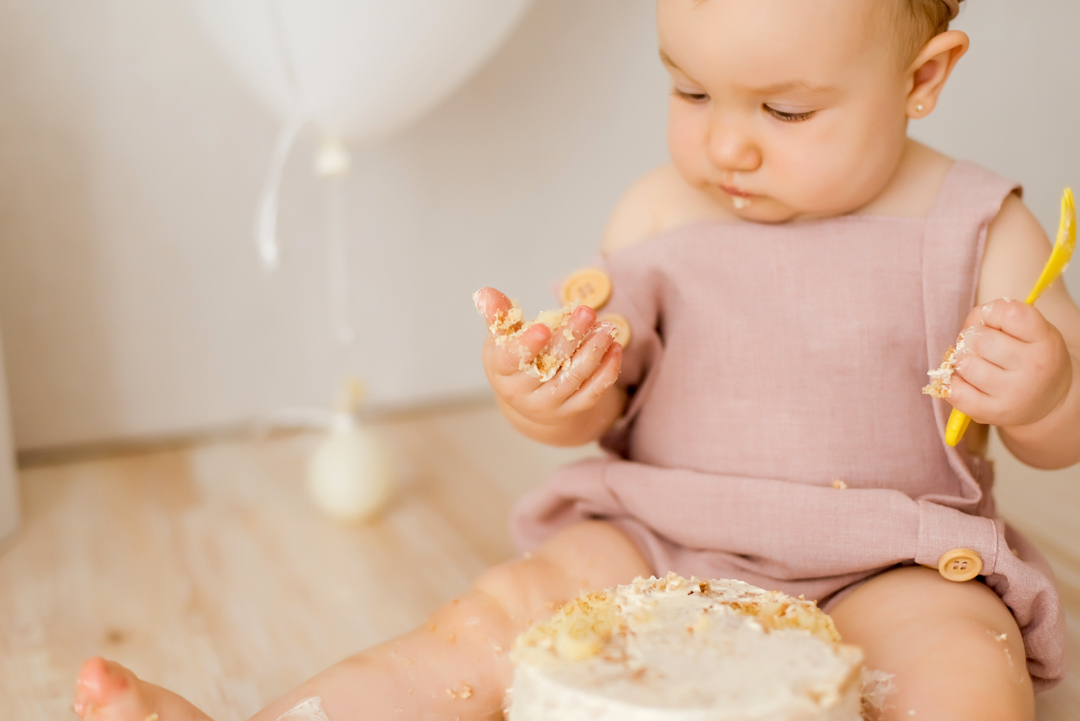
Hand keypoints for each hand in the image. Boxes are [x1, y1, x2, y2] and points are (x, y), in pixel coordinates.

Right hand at [474, 287, 621, 426]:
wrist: (528, 401)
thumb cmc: (513, 360)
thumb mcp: (501, 338)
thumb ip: (498, 316)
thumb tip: (486, 294)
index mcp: (502, 371)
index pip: (512, 358)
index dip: (528, 344)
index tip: (544, 328)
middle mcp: (523, 393)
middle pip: (549, 365)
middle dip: (570, 338)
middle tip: (587, 312)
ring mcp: (549, 405)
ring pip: (573, 378)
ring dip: (593, 351)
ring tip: (607, 328)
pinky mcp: (572, 410)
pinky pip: (592, 393)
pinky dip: (606, 372)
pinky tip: (615, 349)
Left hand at [948, 298, 1072, 427]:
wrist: (1049, 400)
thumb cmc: (1032, 356)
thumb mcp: (1031, 330)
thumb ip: (999, 317)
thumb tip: (966, 328)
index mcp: (1045, 341)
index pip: (1009, 314)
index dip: (993, 312)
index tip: (995, 321)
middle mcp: (1033, 368)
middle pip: (981, 339)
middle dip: (973, 336)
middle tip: (982, 344)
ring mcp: (1012, 393)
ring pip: (965, 364)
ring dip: (963, 359)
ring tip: (977, 362)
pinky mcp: (992, 413)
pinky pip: (954, 391)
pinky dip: (953, 381)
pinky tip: (967, 380)